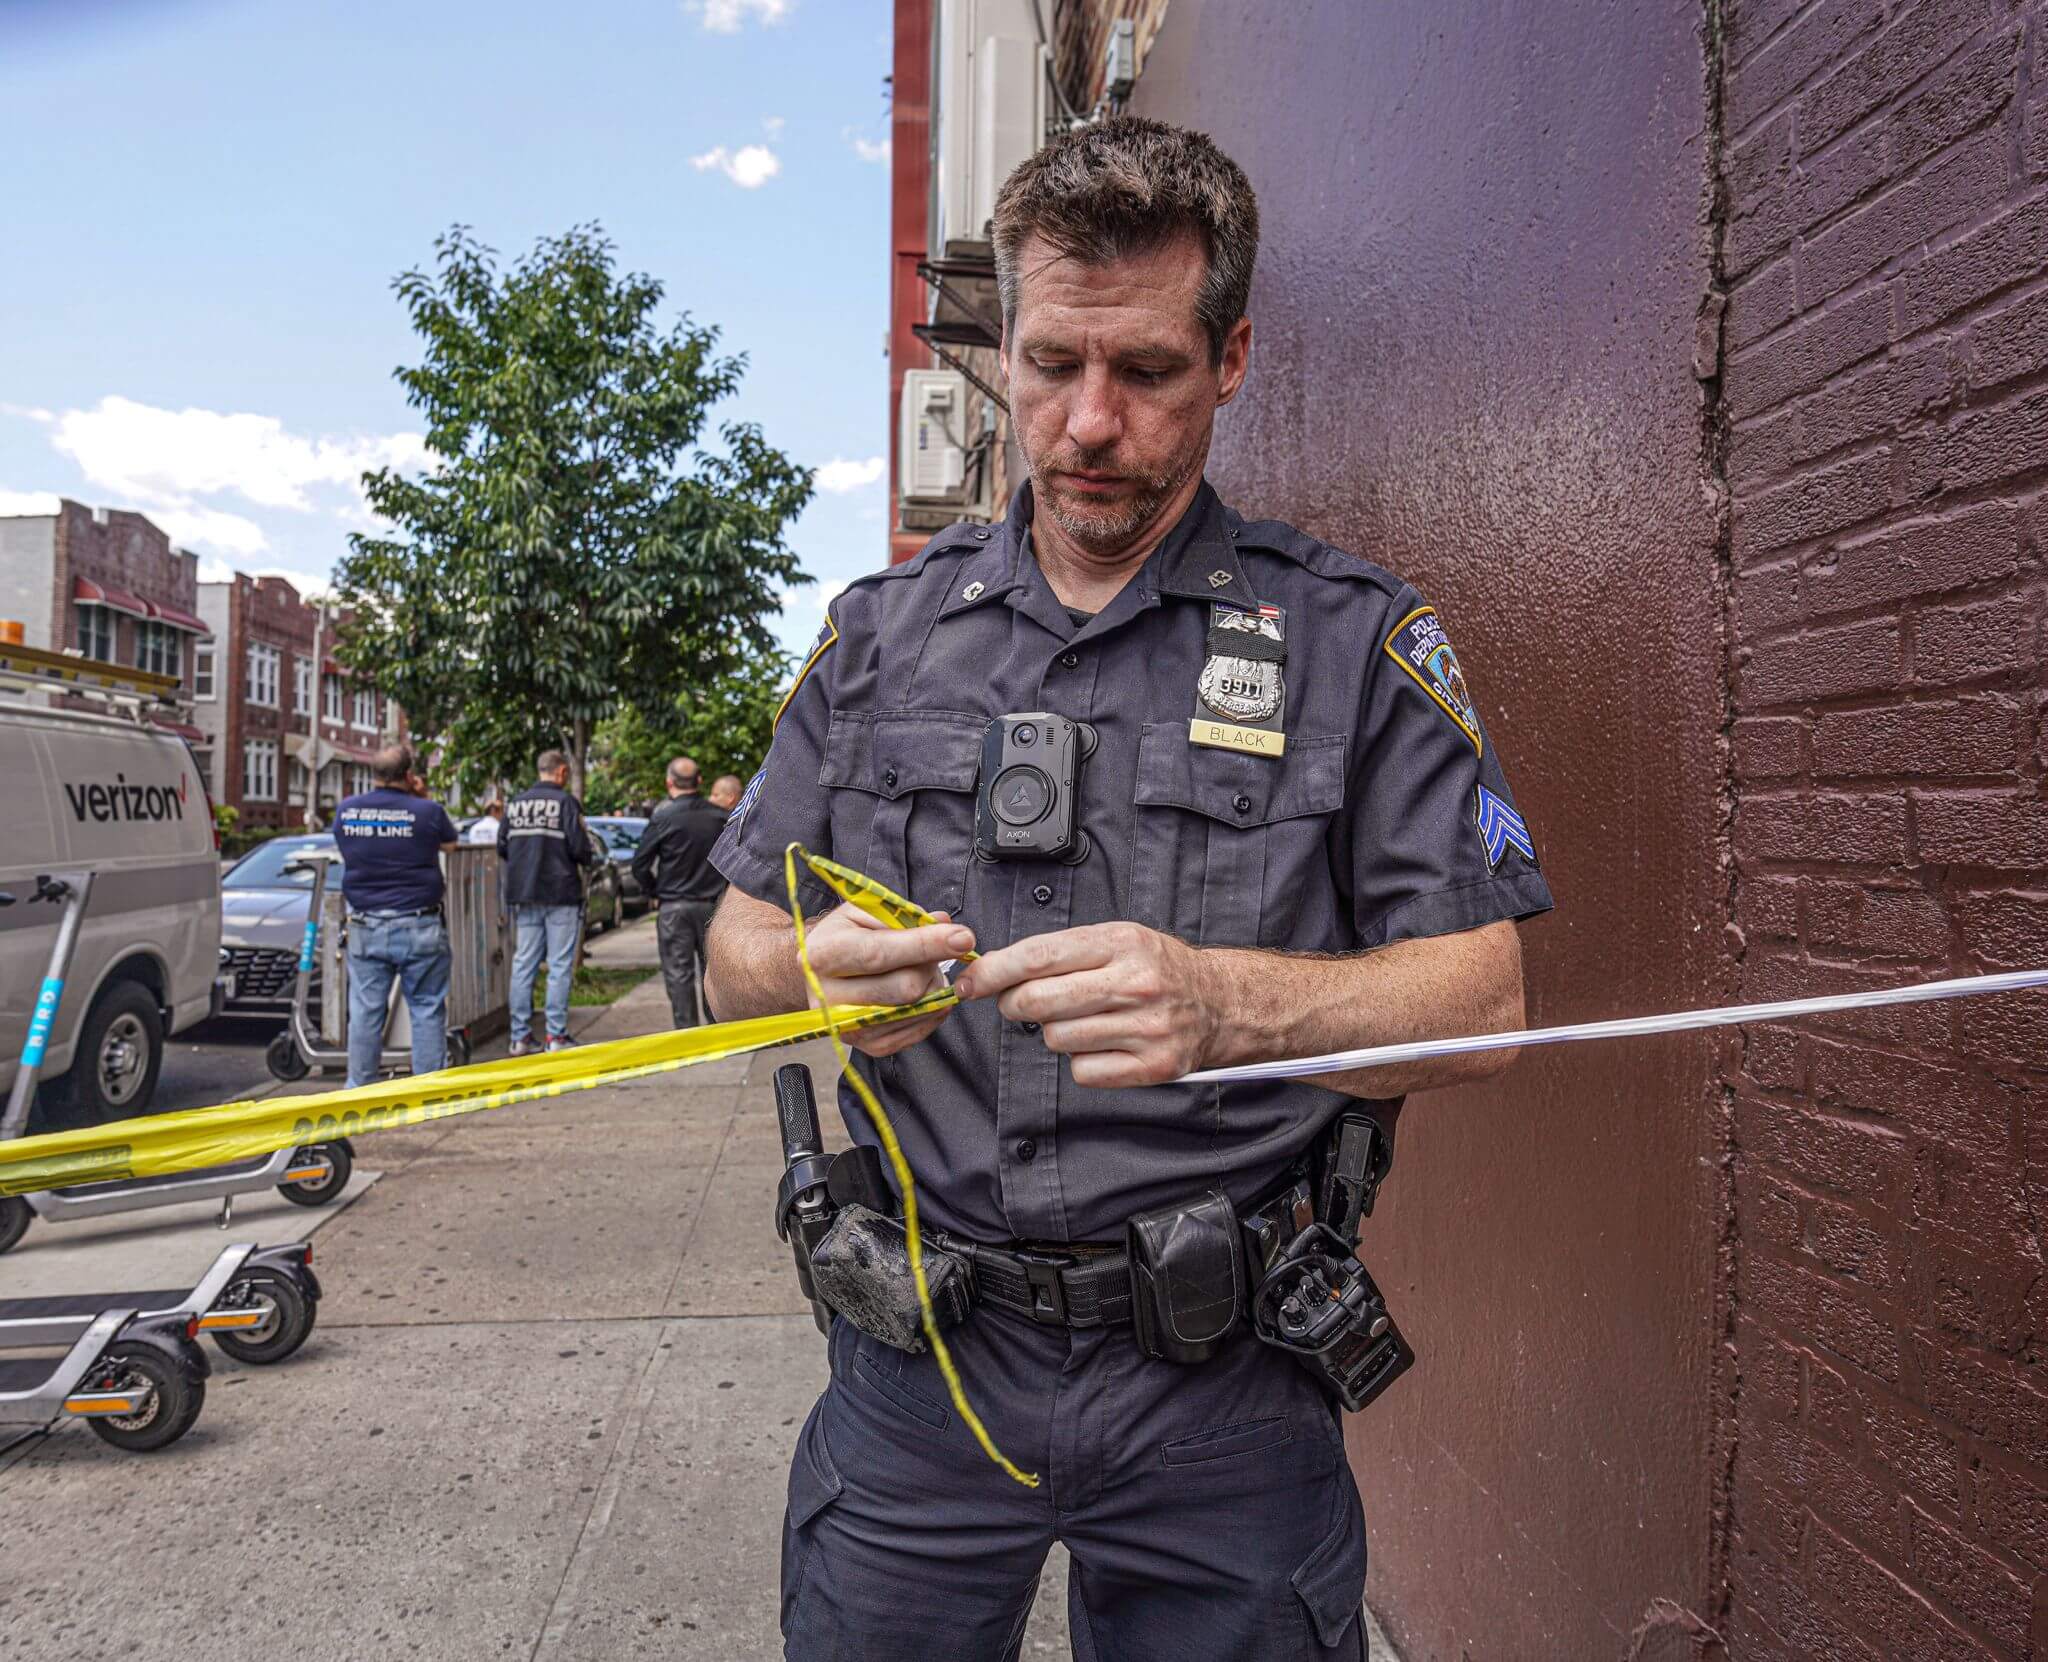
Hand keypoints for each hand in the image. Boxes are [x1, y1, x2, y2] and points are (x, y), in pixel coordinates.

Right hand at [801, 903, 974, 1057]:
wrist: (820, 973)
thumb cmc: (845, 936)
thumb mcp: (865, 912)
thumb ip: (903, 916)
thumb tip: (943, 923)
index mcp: (823, 954)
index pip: (881, 954)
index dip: (926, 945)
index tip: (963, 938)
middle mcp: (829, 996)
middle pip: (905, 988)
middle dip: (931, 967)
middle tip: (931, 954)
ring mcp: (848, 1027)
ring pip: (916, 1009)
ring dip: (933, 987)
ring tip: (922, 970)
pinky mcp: (868, 1046)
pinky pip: (917, 1031)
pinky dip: (932, 1009)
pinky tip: (926, 992)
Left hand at [955, 922, 1221, 1087]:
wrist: (1220, 1002)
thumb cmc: (1158, 968)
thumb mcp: (1117, 938)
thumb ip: (1062, 951)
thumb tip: (995, 968)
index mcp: (1121, 943)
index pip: (1038, 956)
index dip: (994, 971)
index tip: (970, 982)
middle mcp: (1136, 984)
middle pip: (1038, 1002)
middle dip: (1014, 1004)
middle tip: (1019, 1003)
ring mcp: (1147, 1028)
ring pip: (1056, 1039)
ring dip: (1054, 1032)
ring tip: (1081, 1020)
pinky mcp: (1153, 1066)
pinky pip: (1083, 1071)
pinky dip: (1083, 1061)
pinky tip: (1103, 1044)